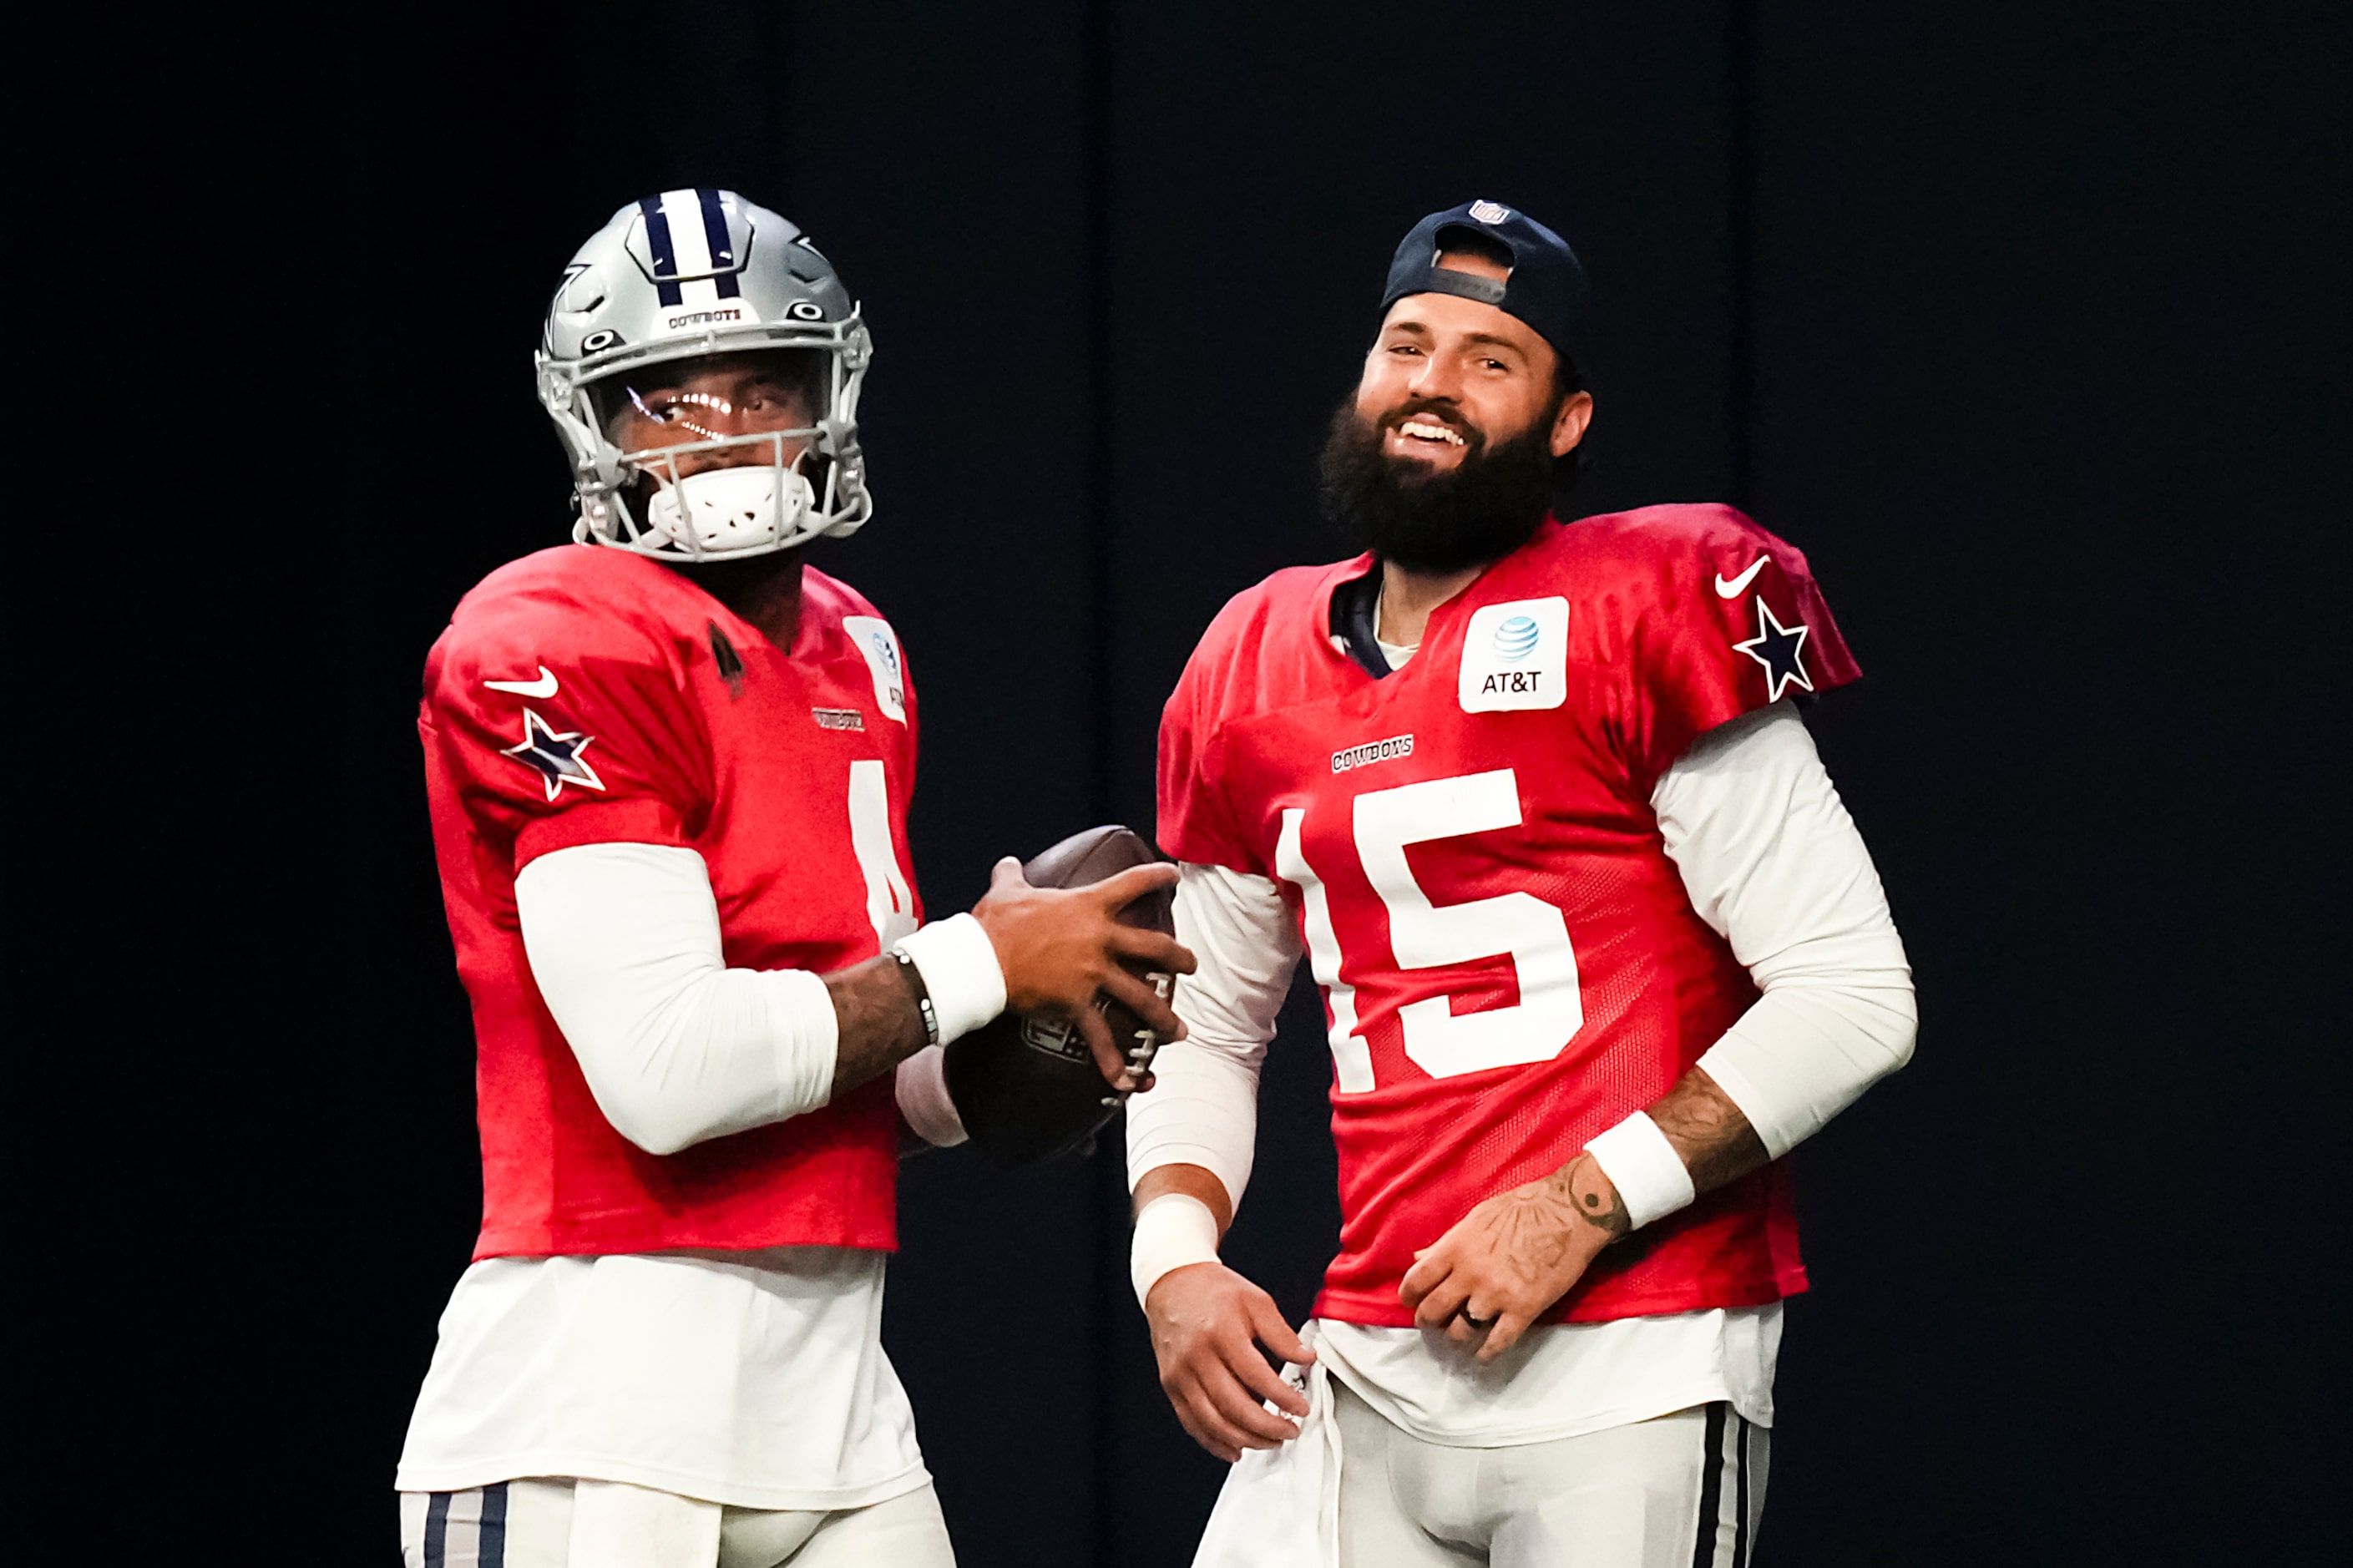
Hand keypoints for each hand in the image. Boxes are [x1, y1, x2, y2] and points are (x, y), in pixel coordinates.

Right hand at [971, 857, 1194, 1089]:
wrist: (982, 960)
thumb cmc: (995, 923)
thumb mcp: (1006, 891)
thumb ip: (1012, 876)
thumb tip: (1006, 863)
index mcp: (1088, 906)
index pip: (1132, 883)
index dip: (1158, 877)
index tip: (1174, 877)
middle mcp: (1100, 940)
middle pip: (1154, 948)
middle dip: (1178, 958)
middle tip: (1191, 966)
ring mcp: (1092, 974)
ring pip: (1141, 997)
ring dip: (1163, 1017)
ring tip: (1180, 1031)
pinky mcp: (1077, 1004)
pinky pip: (1100, 1038)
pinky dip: (1113, 1063)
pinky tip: (1126, 1081)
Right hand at [1145, 1261, 1313, 1462]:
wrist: (1172, 1283)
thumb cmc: (1213, 1291)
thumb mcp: (1255, 1301)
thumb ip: (1282, 1334)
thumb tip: (1306, 1359)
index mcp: (1221, 1333)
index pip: (1257, 1376)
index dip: (1283, 1398)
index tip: (1301, 1407)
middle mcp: (1197, 1357)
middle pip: (1233, 1406)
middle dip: (1267, 1427)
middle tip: (1290, 1431)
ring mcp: (1180, 1375)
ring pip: (1213, 1422)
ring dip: (1245, 1440)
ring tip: (1270, 1441)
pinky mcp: (1171, 1386)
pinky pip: (1192, 1423)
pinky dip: (1215, 1442)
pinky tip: (1235, 1448)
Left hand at [1397, 1153, 1627, 1362]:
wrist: (1568, 1212)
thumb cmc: (1523, 1208)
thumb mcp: (1476, 1218)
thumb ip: (1447, 1242)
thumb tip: (1419, 1257)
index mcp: (1456, 1248)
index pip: (1416, 1281)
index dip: (1409, 1296)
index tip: (1412, 1302)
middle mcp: (1470, 1274)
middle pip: (1434, 1311)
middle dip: (1428, 1320)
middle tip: (1432, 1323)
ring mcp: (1496, 1295)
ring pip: (1461, 1331)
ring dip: (1456, 1337)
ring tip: (1458, 1336)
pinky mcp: (1524, 1310)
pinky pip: (1497, 1343)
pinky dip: (1485, 1354)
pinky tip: (1482, 1355)